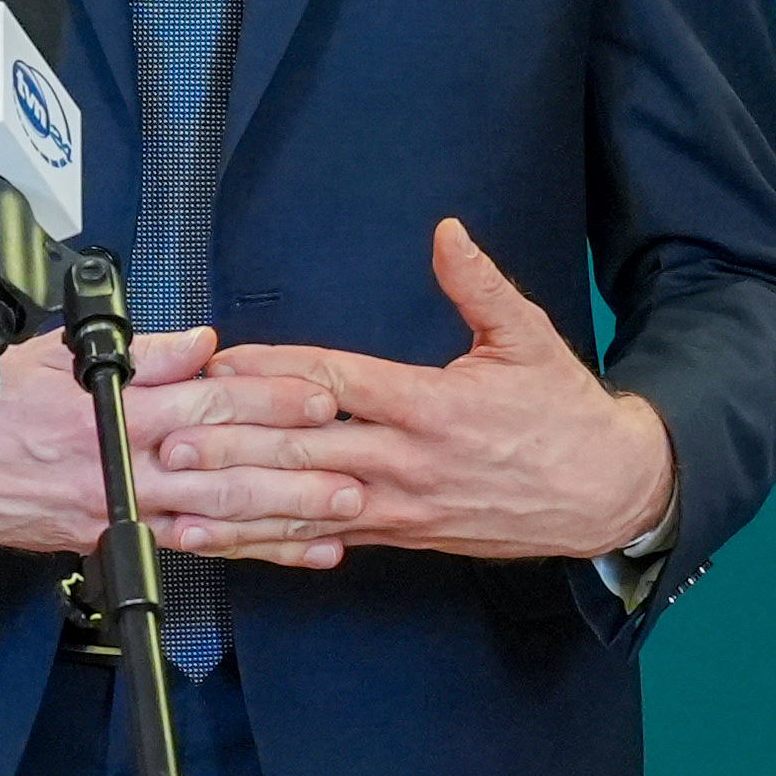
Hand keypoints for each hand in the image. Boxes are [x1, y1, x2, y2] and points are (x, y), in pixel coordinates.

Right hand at [0, 326, 358, 564]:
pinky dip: (251, 552)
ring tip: (342, 511)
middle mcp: (120, 466)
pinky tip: (295, 550)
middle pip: (223, 467)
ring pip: (216, 518)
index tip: (316, 393)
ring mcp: (119, 511)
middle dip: (294, 464)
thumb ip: (139, 353)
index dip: (266, 398)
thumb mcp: (58, 357)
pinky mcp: (114, 541)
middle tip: (352, 459)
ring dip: (284, 516)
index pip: (204, 402)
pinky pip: (195, 549)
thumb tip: (201, 342)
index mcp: (112, 412)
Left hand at [178, 221, 675, 564]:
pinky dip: (271, 542)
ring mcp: (400, 505)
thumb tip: (447, 233)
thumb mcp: (529, 338)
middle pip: (305, 452)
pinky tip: (228, 542)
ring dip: (236, 507)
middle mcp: (407, 460)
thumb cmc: (563, 415)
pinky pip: (324, 539)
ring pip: (304, 506)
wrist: (604, 493)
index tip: (222, 365)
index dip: (275, 374)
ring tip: (177, 501)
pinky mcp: (400, 535)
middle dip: (233, 449)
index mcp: (432, 405)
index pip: (338, 384)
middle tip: (171, 441)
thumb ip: (479, 285)